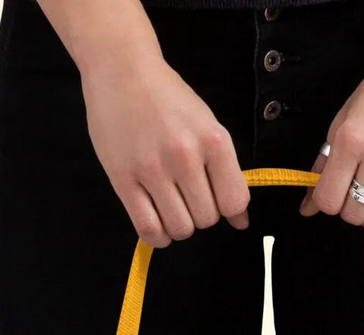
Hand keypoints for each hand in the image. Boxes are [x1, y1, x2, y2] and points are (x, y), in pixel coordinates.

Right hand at [81, 48, 248, 246]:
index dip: (226, 208)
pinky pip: (148, 229)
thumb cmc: (168, 99)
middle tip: (186, 195)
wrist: (122, 69)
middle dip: (200, 214)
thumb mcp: (207, 126)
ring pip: (180, 228)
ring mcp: (152, 169)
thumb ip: (226, 173)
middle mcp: (185, 156)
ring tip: (170, 205)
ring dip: (178, 225)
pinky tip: (156, 221)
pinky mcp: (123, 179)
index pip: (234, 201)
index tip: (214, 196)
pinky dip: (157, 236)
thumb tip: (241, 222)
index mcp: (213, 140)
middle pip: (206, 219)